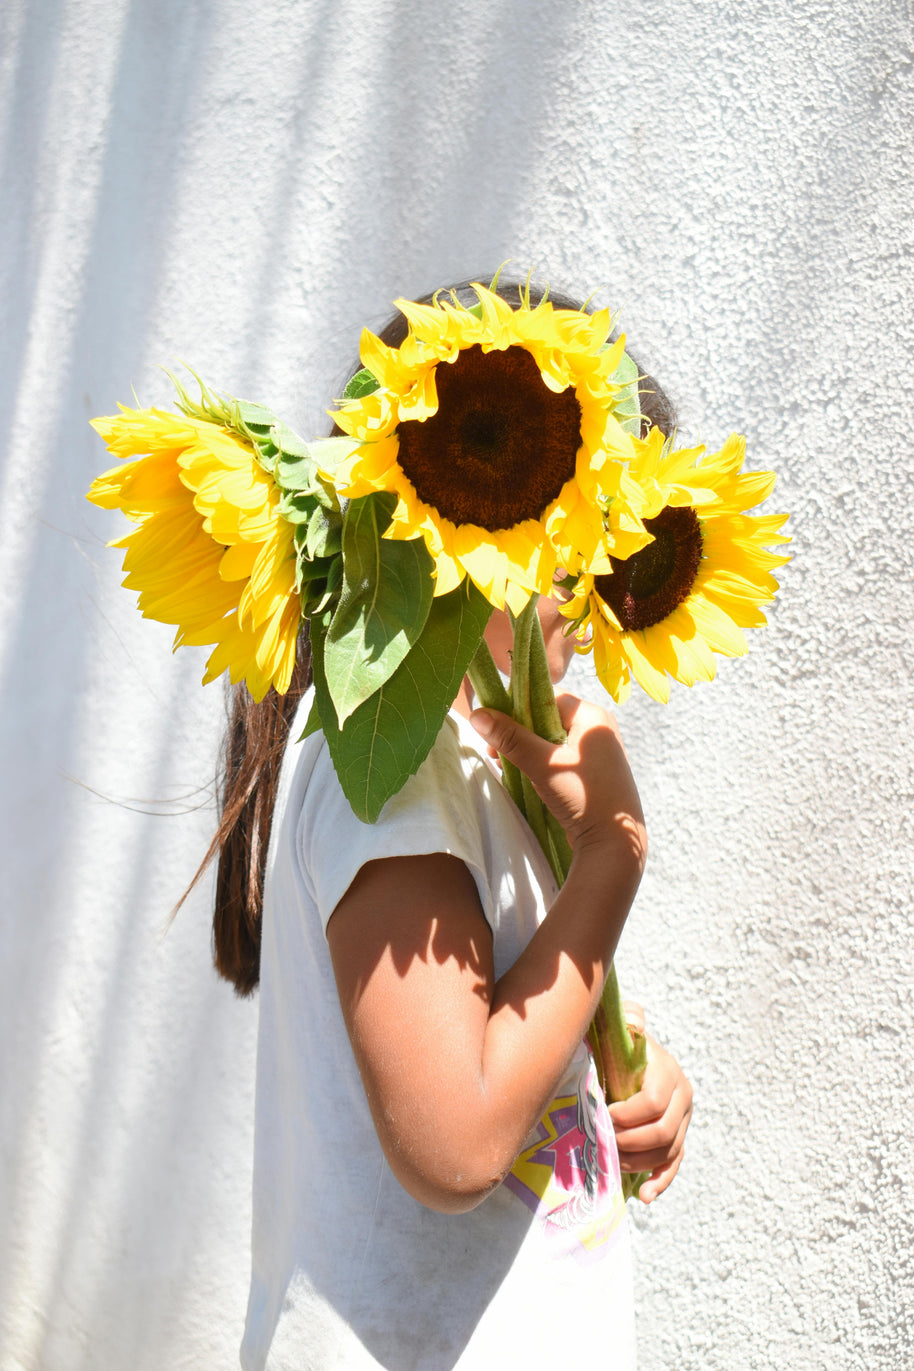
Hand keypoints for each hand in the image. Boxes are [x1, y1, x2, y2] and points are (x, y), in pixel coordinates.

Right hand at [470, 694, 645, 870]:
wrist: (615, 844)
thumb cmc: (584, 797)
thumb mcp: (543, 765)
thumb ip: (511, 738)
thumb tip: (477, 714)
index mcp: (593, 717)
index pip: (548, 697)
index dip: (519, 707)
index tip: (494, 723)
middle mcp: (598, 730)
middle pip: (548, 718)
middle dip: (519, 732)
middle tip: (495, 749)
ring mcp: (597, 753)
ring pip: (552, 740)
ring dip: (527, 750)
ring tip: (504, 763)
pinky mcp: (593, 774)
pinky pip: (560, 758)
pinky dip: (540, 763)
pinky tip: (523, 775)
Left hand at [608, 1018, 692, 1203]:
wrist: (632, 1059)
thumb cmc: (621, 1045)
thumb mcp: (624, 1028)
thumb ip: (630, 1018)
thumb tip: (635, 1021)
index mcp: (669, 1073)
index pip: (653, 1102)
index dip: (626, 1114)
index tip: (604, 1114)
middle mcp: (683, 1098)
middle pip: (662, 1132)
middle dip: (629, 1141)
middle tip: (603, 1139)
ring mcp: (683, 1121)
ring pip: (666, 1151)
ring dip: (637, 1161)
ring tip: (611, 1161)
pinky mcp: (678, 1139)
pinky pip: (673, 1165)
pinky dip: (659, 1182)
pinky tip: (643, 1196)